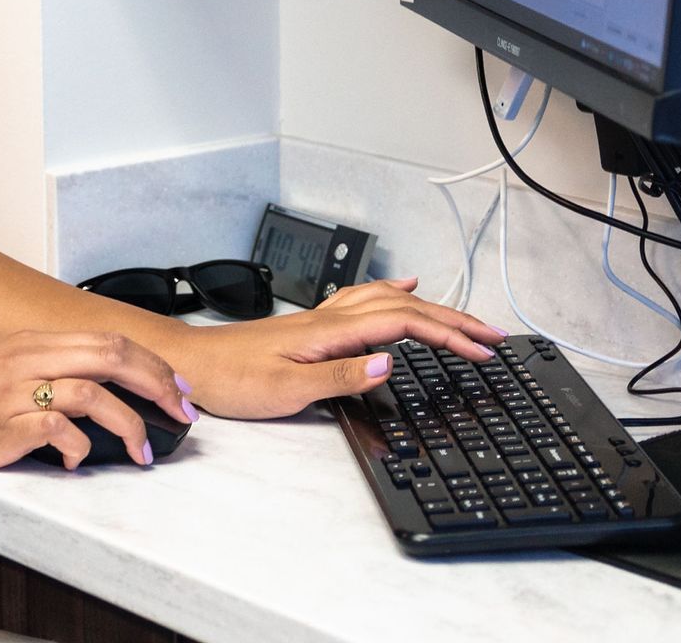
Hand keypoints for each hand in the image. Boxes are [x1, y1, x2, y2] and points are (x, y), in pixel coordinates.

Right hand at [0, 330, 196, 472]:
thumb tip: (90, 393)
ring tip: (143, 452)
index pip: (105, 339)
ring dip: (130, 426)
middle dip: (158, 385)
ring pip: (93, 395)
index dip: (150, 362)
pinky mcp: (0, 430)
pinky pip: (58, 434)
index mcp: (25, 343)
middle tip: (181, 413)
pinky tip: (77, 462)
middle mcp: (23, 360)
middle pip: (110, 357)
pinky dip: (79, 450)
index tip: (176, 386)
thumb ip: (39, 373)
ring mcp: (12, 394)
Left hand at [168, 276, 507, 418]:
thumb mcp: (286, 388)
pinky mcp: (309, 327)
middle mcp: (327, 318)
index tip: (483, 351)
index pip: (404, 324)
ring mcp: (318, 319)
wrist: (188, 365)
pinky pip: (361, 301)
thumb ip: (340, 376)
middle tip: (492, 336)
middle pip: (403, 308)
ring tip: (463, 317)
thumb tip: (389, 363)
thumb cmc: (229, 379)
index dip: (449, 335)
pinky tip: (401, 290)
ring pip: (386, 302)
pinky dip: (391, 295)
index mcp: (328, 331)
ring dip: (430, 308)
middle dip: (453, 320)